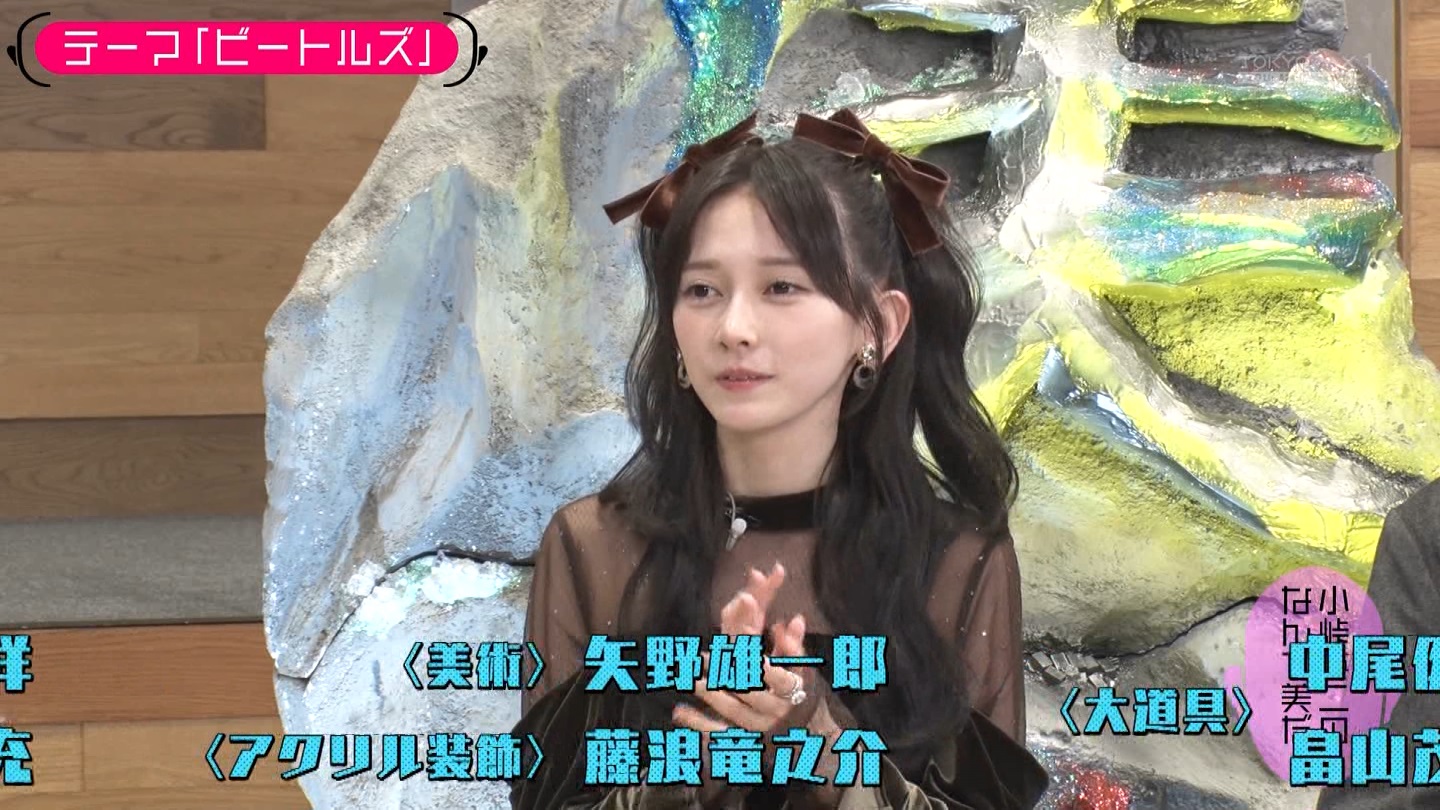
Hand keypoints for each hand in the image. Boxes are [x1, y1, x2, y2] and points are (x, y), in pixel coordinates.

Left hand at [670, 564, 807, 802]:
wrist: (803, 734)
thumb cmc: (796, 691)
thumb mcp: (799, 668)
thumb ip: (793, 645)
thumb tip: (794, 619)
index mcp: (792, 690)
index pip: (778, 678)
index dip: (760, 665)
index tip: (740, 649)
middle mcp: (775, 710)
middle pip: (751, 692)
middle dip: (728, 674)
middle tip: (703, 656)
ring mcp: (757, 727)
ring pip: (733, 711)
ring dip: (711, 695)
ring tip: (691, 678)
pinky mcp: (741, 740)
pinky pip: (718, 735)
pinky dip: (698, 724)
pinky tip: (679, 711)